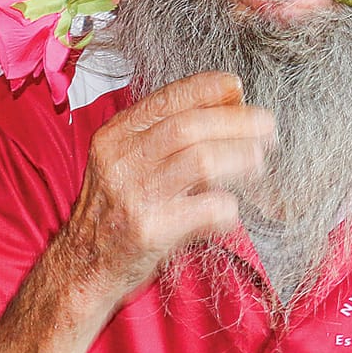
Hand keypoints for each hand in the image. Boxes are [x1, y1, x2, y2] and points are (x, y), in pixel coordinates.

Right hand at [59, 71, 274, 298]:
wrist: (84, 266)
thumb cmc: (115, 211)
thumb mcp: (126, 161)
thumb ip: (165, 133)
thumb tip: (227, 101)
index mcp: (115, 136)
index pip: (166, 98)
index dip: (207, 88)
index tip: (237, 86)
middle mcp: (122, 161)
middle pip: (190, 126)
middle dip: (236, 121)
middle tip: (267, 125)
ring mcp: (135, 196)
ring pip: (202, 160)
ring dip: (239, 156)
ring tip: (258, 160)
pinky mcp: (151, 231)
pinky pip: (206, 208)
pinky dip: (228, 205)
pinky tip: (230, 209)